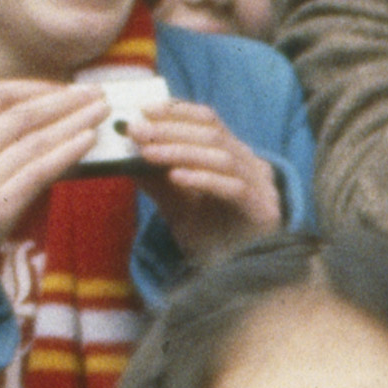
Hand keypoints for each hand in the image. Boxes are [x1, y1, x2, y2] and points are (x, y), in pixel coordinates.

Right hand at [0, 78, 108, 301]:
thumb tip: (45, 132)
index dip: (37, 88)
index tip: (67, 88)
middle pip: (21, 115)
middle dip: (65, 101)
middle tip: (98, 94)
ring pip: (33, 141)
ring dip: (74, 122)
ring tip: (102, 112)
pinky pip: (36, 174)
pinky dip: (66, 153)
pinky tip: (87, 141)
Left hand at [125, 94, 285, 264]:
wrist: (238, 278)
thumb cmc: (210, 238)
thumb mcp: (175, 203)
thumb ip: (156, 179)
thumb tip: (124, 154)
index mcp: (234, 156)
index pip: (209, 120)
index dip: (177, 111)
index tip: (144, 110)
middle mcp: (251, 166)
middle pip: (213, 134)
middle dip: (171, 130)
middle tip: (137, 131)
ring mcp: (261, 188)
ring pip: (222, 157)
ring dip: (181, 152)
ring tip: (148, 153)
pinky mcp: (262, 211)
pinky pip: (233, 188)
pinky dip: (203, 179)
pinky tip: (176, 177)